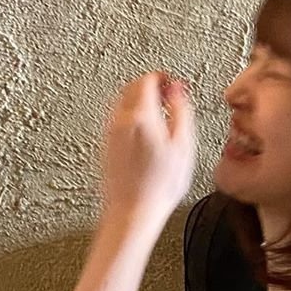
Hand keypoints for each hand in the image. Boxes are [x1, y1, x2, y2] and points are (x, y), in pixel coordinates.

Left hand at [101, 71, 195, 224]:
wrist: (133, 212)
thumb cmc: (158, 186)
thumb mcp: (184, 145)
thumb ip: (181, 111)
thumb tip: (177, 90)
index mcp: (140, 115)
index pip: (147, 80)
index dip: (162, 78)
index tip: (173, 85)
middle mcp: (120, 120)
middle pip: (130, 87)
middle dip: (149, 86)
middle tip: (167, 95)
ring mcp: (110, 134)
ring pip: (121, 102)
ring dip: (138, 100)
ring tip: (157, 112)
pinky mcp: (106, 147)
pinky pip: (117, 120)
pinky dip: (131, 116)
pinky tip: (144, 131)